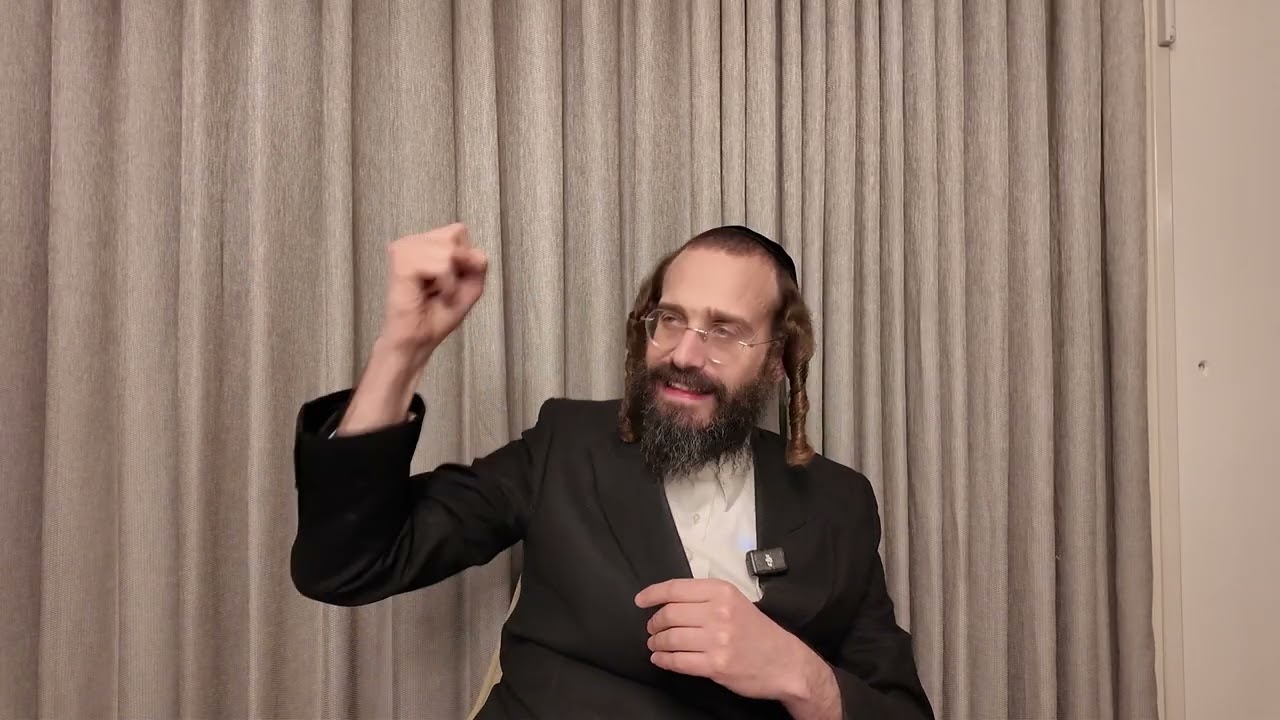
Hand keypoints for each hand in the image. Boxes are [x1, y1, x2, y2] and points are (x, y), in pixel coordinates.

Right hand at [381, 223, 487, 355]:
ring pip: (450, 249)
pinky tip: (430, 294)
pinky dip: (445, 284)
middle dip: (459, 266)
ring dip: (451, 279)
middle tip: (441, 287)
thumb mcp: (470, 286)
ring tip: (435, 292)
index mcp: (424, 244)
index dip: (465, 257)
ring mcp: (405, 249)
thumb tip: (475, 251)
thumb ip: (478, 263)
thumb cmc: (436, 316)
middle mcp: (412, 242)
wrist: (417, 340)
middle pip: (456, 234)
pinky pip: (442, 264)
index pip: (459, 231)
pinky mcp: (402, 262)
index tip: (450, 281)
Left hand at [635, 578, 825, 702]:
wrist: (785, 662)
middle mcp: (719, 613)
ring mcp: (717, 640)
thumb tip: (668, 601)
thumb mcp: (735, 603)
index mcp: (722, 592)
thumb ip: (705, 599)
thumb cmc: (758, 632)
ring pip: (670, 638)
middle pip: (669, 614)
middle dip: (654, 623)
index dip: (653, 594)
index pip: (676, 588)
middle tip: (652, 629)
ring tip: (655, 645)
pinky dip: (664, 660)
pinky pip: (678, 661)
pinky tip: (660, 659)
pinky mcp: (716, 665)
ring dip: (656, 643)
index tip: (640, 601)